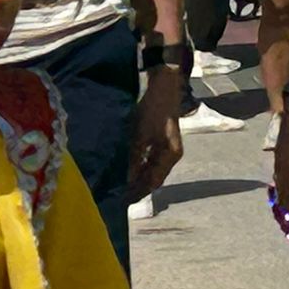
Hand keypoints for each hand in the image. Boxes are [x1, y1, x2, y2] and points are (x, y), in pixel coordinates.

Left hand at [128, 68, 182, 200]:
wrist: (162, 86)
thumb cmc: (153, 110)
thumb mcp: (140, 135)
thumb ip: (133, 158)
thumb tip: (125, 180)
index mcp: (170, 155)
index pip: (153, 181)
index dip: (138, 193)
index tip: (122, 201)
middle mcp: (171, 155)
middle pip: (153, 178)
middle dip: (136, 188)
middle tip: (117, 197)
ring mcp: (167, 148)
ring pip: (150, 170)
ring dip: (136, 177)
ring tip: (119, 185)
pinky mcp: (161, 141)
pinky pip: (149, 160)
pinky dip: (138, 166)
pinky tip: (126, 168)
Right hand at [274, 103, 288, 209]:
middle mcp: (283, 167)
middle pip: (284, 190)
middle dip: (288, 203)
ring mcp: (278, 161)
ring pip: (279, 183)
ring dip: (282, 195)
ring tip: (286, 205)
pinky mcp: (277, 155)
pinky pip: (277, 174)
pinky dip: (280, 184)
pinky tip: (282, 186)